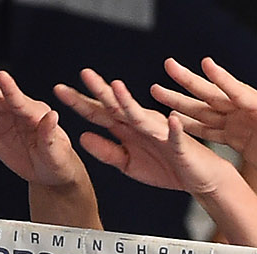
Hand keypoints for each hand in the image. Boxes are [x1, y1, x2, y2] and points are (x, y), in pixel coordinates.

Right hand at [0, 59, 87, 190]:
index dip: (10, 89)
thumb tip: (52, 116)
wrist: (47, 170)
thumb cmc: (58, 160)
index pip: (20, 101)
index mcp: (34, 113)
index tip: (2, 76)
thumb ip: (51, 136)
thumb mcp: (58, 152)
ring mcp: (0, 117)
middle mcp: (15, 110)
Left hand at [56, 68, 237, 197]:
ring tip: (118, 90)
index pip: (100, 112)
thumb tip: (81, 136)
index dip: (80, 102)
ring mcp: (160, 131)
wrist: (198, 176)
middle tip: (84, 75)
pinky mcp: (179, 144)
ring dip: (131, 103)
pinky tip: (172, 121)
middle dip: (101, 91)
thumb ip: (106, 151)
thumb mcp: (128, 164)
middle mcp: (142, 123)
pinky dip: (174, 129)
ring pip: (142, 116)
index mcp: (128, 127)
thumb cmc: (165, 167)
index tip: (59, 91)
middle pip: (117, 106)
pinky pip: (176, 136)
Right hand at [152, 58, 256, 193]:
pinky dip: (190, 126)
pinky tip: (173, 122)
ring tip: (157, 91)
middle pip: (213, 94)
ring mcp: (240, 123)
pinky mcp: (237, 138)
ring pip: (205, 111)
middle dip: (190, 81)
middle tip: (168, 66)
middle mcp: (248, 111)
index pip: (239, 91)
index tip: (205, 64)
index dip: (222, 79)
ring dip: (181, 102)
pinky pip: (209, 130)